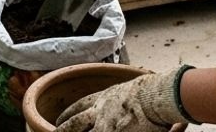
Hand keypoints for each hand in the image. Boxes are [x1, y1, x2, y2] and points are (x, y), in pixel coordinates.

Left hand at [54, 68, 188, 131]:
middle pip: (74, 123)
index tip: (60, 119)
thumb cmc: (151, 91)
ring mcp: (105, 126)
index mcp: (103, 98)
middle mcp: (100, 111)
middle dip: (63, 129)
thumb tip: (129, 98)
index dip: (68, 114)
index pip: (79, 106)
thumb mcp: (131, 89)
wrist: (156, 96)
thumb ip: (122, 96)